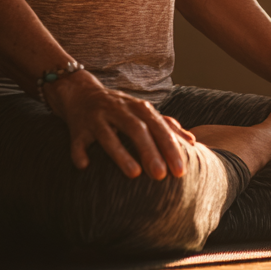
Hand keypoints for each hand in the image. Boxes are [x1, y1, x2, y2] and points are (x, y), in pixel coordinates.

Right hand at [44, 70, 195, 178]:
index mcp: (139, 108)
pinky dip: (80, 152)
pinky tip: (85, 166)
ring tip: (133, 174)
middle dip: (149, 152)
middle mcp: (119, 110)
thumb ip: (168, 126)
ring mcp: (98, 117)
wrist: (82, 93)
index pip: (159, 128)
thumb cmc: (120, 108)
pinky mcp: (78, 127)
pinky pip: (77, 141)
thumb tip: (192, 141)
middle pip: (137, 130)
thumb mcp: (144, 112)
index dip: (170, 148)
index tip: (180, 171)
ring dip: (121, 154)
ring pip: (109, 135)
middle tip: (160, 176)